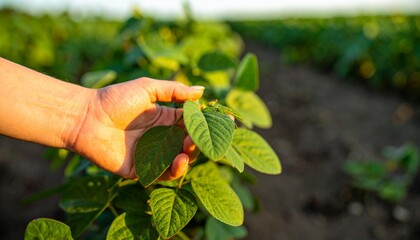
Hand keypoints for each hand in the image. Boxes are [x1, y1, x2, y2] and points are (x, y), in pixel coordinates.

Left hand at [67, 77, 203, 178]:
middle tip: (196, 138)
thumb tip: (202, 91)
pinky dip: (173, 171)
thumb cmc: (115, 99)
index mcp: (163, 119)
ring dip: (188, 157)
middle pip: (187, 144)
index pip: (190, 123)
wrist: (86, 118)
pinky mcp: (140, 170)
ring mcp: (151, 155)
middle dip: (196, 142)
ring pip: (178, 161)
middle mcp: (160, 138)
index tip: (224, 121)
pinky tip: (178, 162)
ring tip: (187, 151)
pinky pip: (162, 174)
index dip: (204, 123)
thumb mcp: (146, 88)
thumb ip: (174, 91)